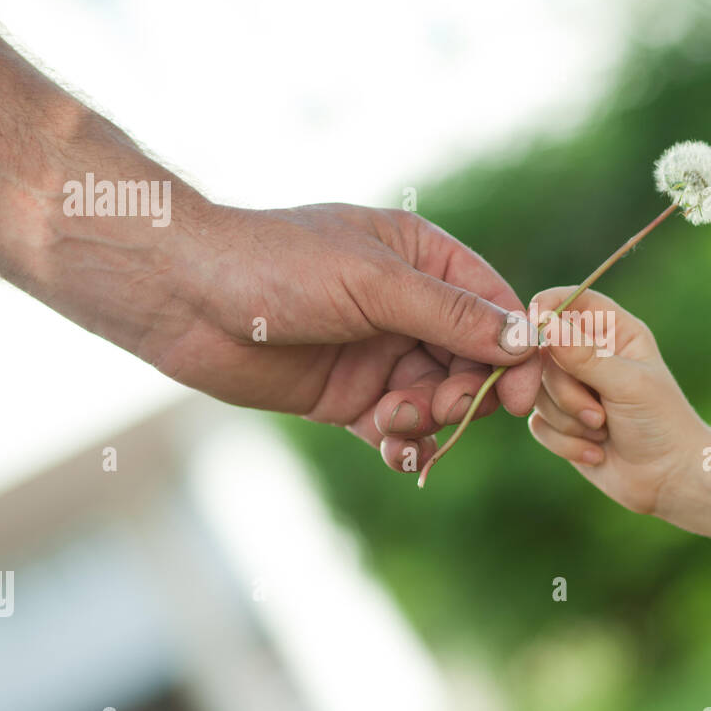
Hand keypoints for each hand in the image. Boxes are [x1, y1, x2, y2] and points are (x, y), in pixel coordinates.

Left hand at [144, 202, 541, 470]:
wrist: (184, 299)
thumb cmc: (277, 266)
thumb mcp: (374, 283)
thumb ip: (452, 316)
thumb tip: (526, 341)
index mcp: (423, 259)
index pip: (495, 308)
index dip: (514, 352)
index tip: (517, 395)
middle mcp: (409, 306)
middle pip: (473, 361)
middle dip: (465, 392)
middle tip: (442, 406)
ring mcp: (380, 352)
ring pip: (438, 399)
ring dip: (427, 418)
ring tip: (392, 420)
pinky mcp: (349, 396)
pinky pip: (398, 428)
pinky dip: (402, 444)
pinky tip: (390, 451)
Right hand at [525, 286, 706, 513]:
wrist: (669, 479)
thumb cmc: (661, 422)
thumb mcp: (627, 383)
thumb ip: (585, 356)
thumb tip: (545, 325)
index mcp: (614, 332)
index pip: (573, 301)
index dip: (549, 306)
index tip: (536, 323)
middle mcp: (590, 356)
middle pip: (544, 353)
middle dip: (566, 391)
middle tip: (598, 415)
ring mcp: (573, 390)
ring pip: (536, 391)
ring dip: (568, 419)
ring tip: (602, 432)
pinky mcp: (561, 423)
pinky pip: (537, 424)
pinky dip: (566, 442)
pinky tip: (597, 452)